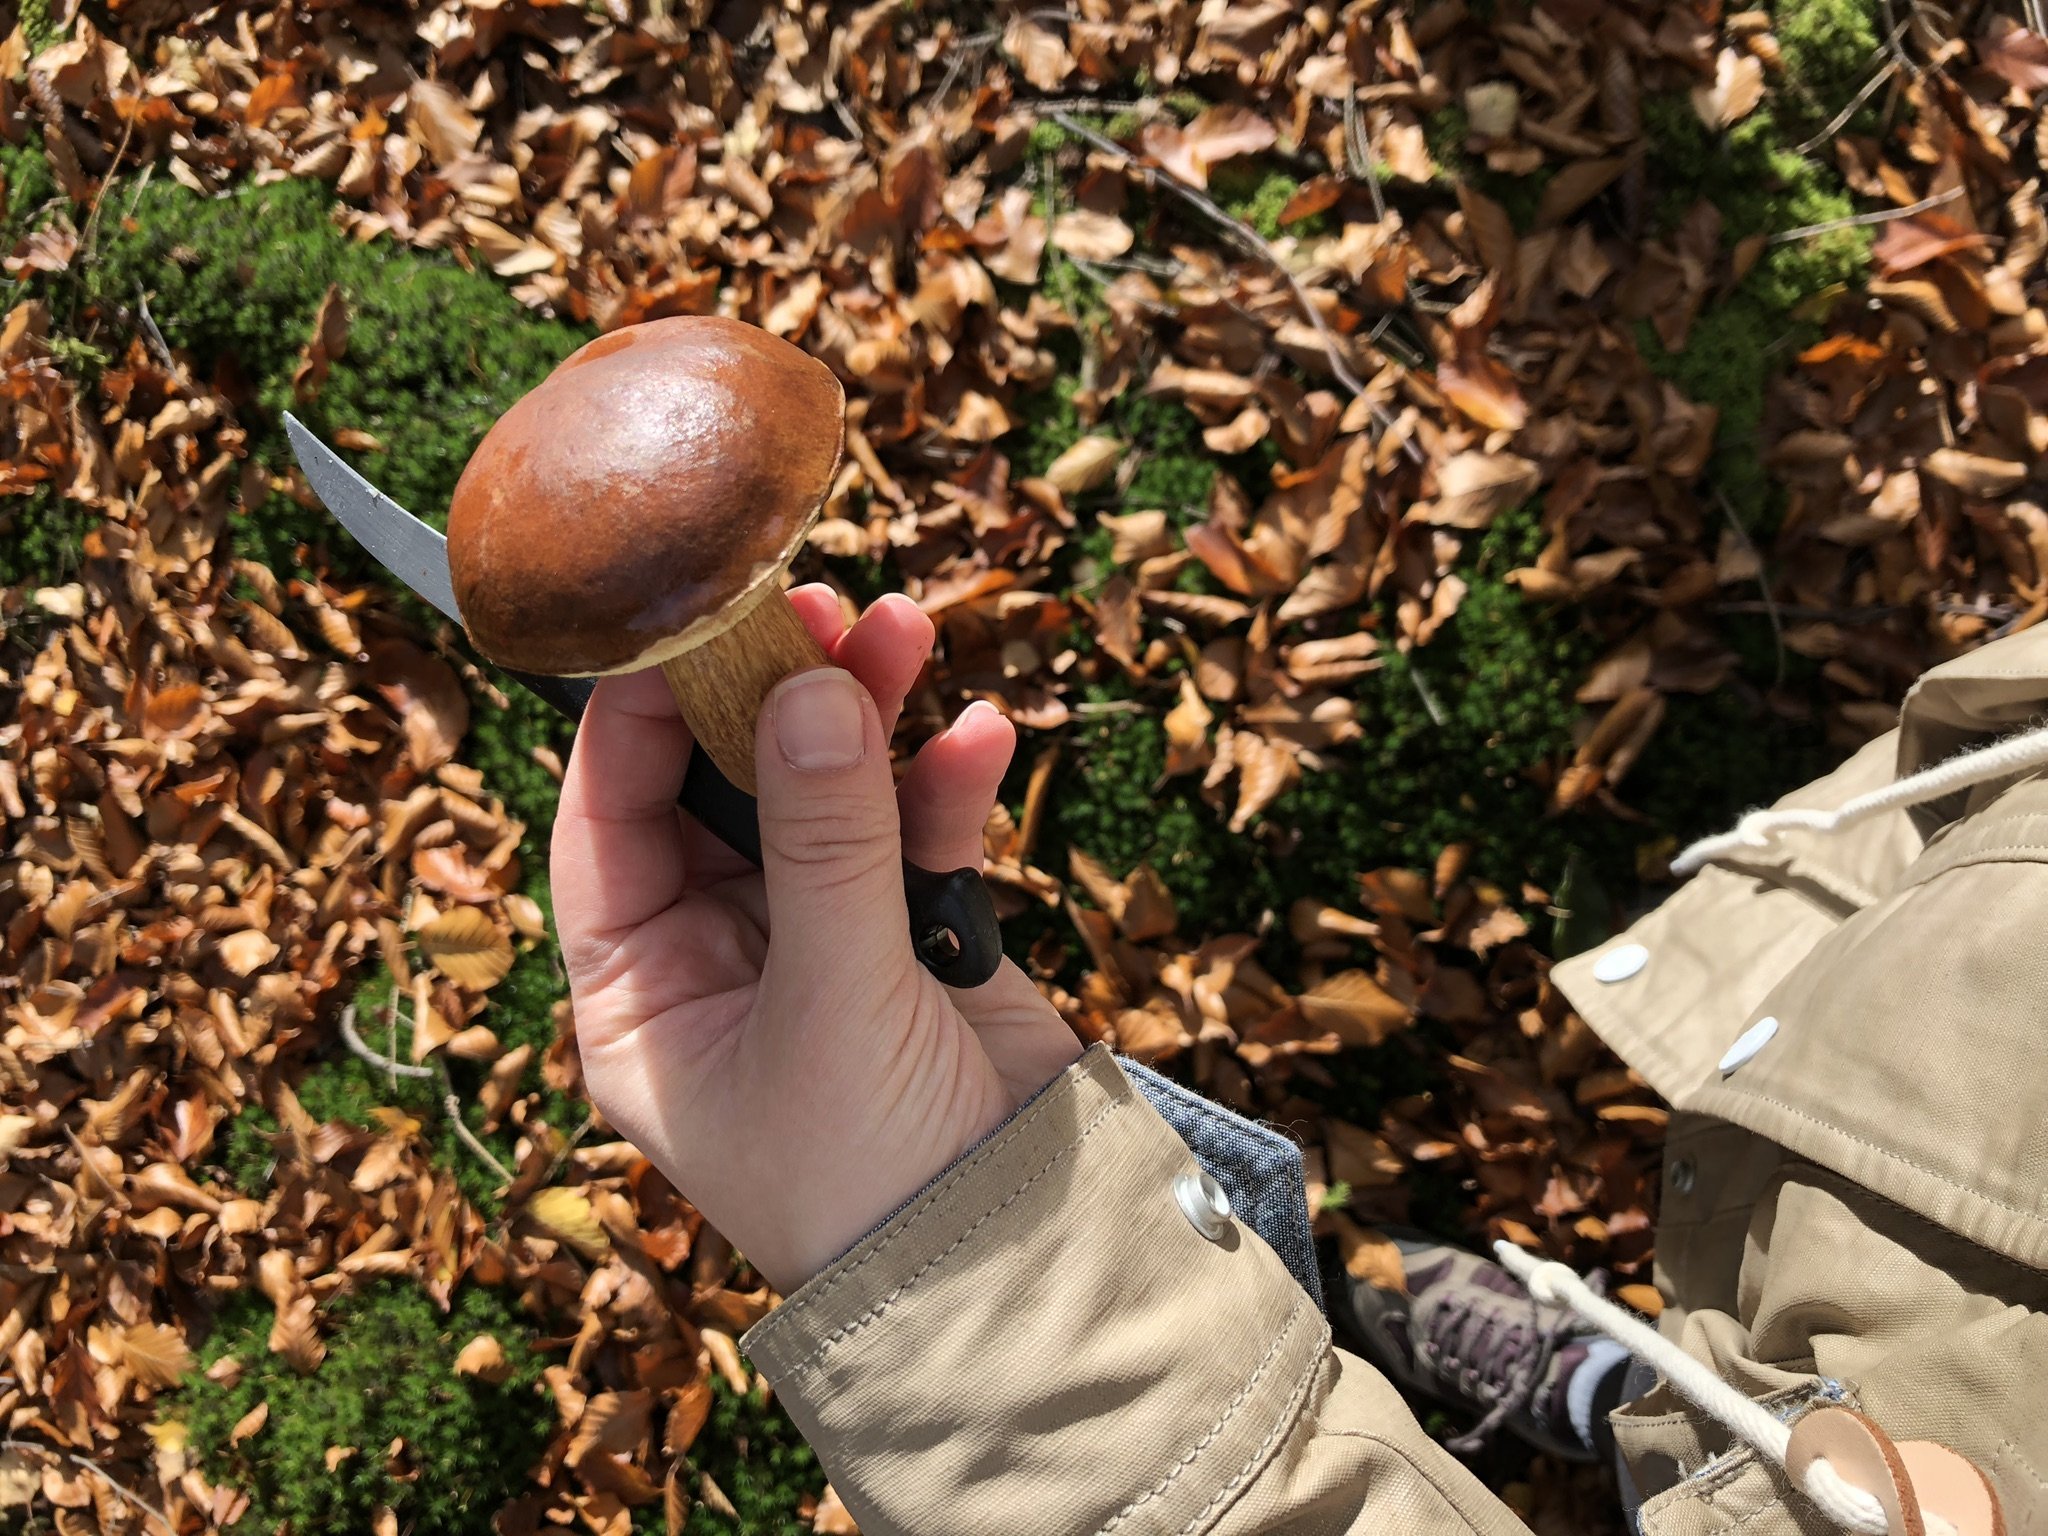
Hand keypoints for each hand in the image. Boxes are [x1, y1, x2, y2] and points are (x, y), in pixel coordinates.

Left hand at [552, 587, 1083, 1291]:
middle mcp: (718, 960)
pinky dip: (946, 786)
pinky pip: (918, 837)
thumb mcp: (832, 1002)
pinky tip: (979, 737)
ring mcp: (821, 946)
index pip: (605, 828)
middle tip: (809, 603)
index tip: (681, 621)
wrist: (1020, 1269)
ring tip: (902, 630)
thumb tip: (806, 687)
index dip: (632, 720)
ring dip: (865, 717)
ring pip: (825, 797)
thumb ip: (823, 841)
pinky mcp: (916, 943)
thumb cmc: (873, 1178)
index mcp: (643, 997)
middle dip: (767, 698)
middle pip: (721, 791)